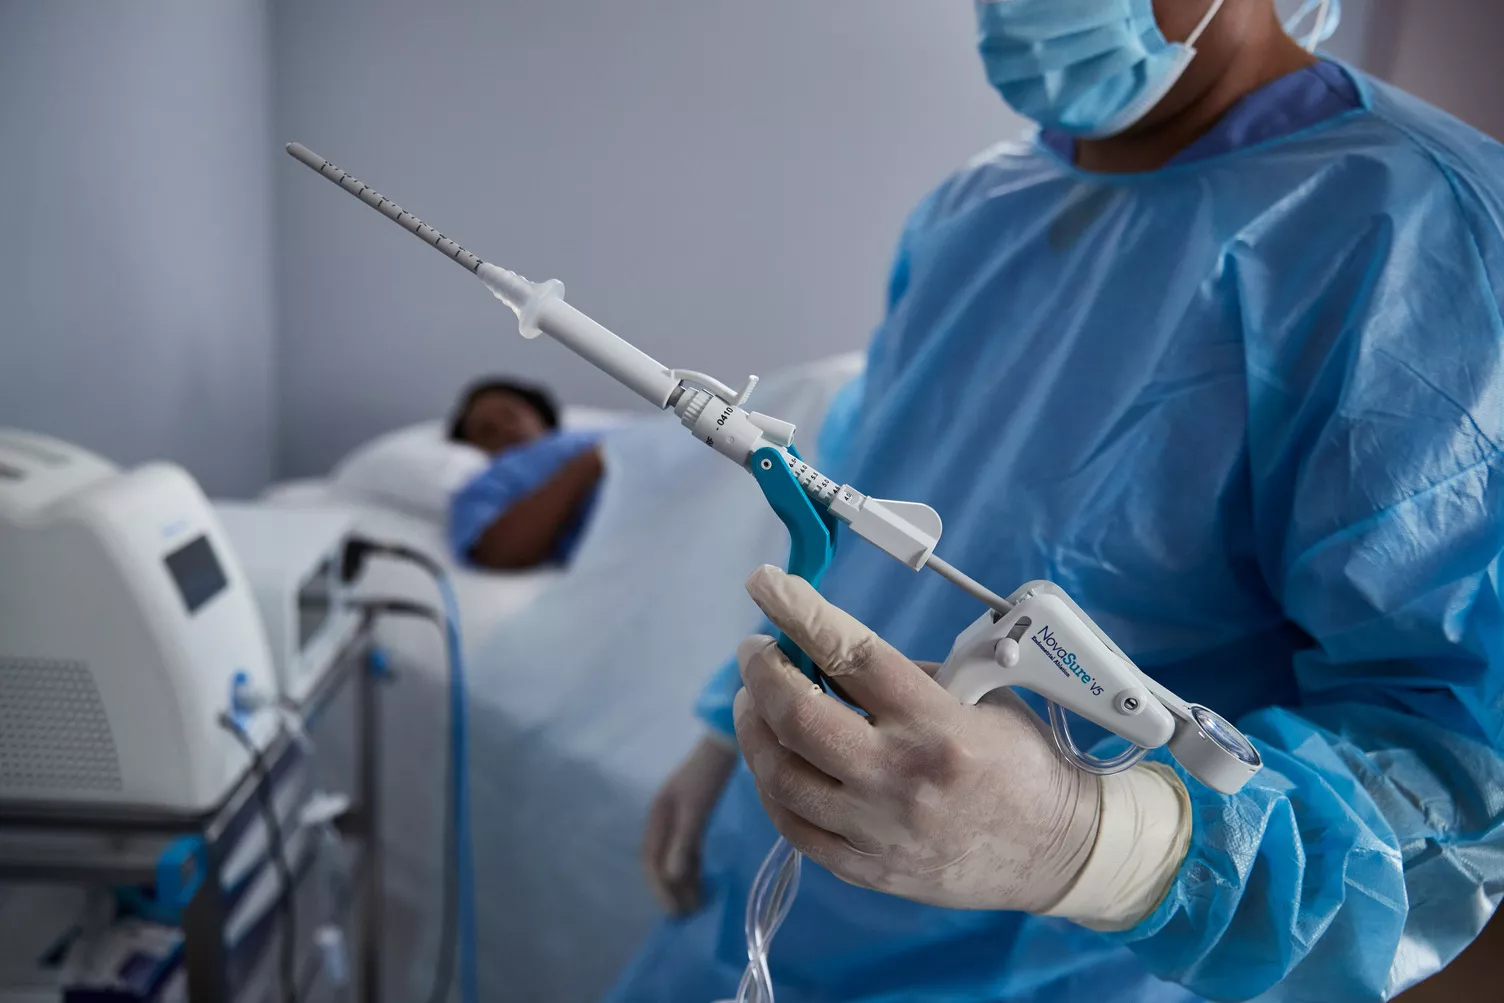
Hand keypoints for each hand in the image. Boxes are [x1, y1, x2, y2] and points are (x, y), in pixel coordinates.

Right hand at [641, 733, 736, 914]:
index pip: (651, 860)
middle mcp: (663, 818)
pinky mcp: (693, 814)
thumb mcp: (695, 809)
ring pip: (674, 856)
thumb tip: (672, 877)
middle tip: (685, 915)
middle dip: (669, 889)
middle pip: (659, 861)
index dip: (660, 888)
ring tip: (695, 904)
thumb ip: (684, 842)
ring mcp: (677, 816)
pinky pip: (687, 848)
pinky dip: (692, 866)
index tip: (674, 911)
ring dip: (682, 880)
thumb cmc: (708, 775)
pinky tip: (701, 880)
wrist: (724, 743)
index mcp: (657, 816)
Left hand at [732, 565, 1101, 912]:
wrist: (1058, 850)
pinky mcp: (868, 868)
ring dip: (755, 727)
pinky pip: (793, 826)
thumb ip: (904, 678)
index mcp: (938, 724)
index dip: (798, 612)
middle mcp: (902, 778)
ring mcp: (880, 830)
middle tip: (755, 650)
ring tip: (755, 700)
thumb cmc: (1022, 761)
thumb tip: (829, 653)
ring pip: (781, 776)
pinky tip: (773, 757)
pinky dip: (771, 783)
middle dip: (763, 672)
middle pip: (799, 717)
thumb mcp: (981, 696)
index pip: (851, 653)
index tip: (766, 583)